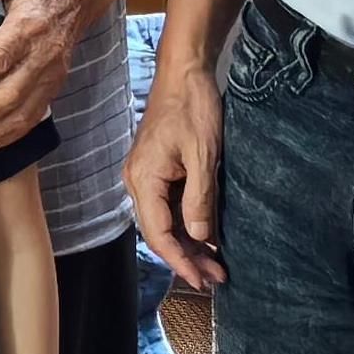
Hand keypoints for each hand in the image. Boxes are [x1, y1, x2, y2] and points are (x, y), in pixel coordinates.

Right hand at [124, 59, 226, 289]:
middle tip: (215, 279)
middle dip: (186, 258)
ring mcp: (146, 176)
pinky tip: (206, 236)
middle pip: (159, 232)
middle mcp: (138, 181)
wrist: (184, 72)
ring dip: (188, 244)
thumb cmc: (192, 107)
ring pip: (164, 221)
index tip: (201, 280)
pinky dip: (187, 224)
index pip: (158, 234)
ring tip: (214, 265)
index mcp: (144, 179)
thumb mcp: (203, 154)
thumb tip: (199, 237)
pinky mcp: (157, 170)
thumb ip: (199, 198)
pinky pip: (168, 206)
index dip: (179, 261)